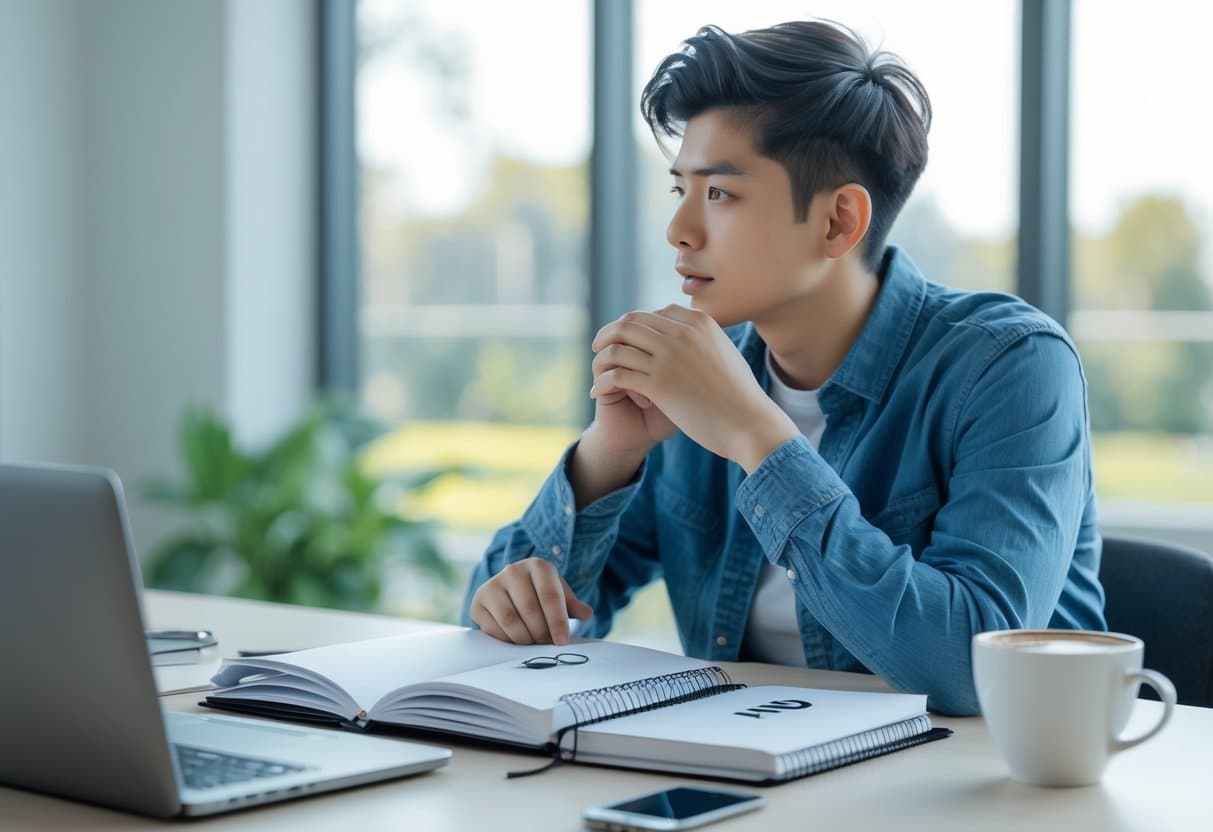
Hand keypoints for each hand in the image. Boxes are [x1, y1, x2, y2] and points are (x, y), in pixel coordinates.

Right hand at [469, 558, 593, 645]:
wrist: (509, 591)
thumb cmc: (540, 594)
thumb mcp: (559, 595)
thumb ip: (573, 605)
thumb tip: (586, 614)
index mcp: (538, 566)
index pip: (550, 595)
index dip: (557, 621)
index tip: (562, 641)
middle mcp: (513, 570)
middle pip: (530, 609)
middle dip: (541, 633)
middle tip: (547, 644)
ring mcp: (493, 584)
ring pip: (511, 620)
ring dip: (525, 638)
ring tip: (532, 642)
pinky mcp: (478, 601)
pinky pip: (494, 628)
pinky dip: (507, 639)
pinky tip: (515, 639)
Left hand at [590, 306, 797, 470]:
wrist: (751, 423)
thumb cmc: (741, 396)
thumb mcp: (725, 353)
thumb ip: (704, 340)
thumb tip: (690, 335)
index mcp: (698, 322)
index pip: (651, 313)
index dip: (633, 326)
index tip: (625, 340)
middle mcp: (681, 332)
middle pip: (629, 323)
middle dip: (608, 334)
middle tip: (599, 349)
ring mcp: (669, 356)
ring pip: (617, 346)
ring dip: (601, 357)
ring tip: (597, 370)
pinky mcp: (659, 383)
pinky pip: (617, 374)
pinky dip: (602, 382)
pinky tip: (598, 392)